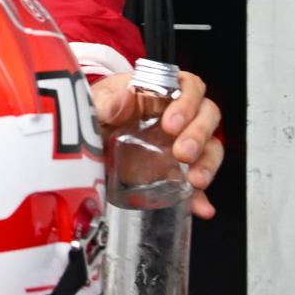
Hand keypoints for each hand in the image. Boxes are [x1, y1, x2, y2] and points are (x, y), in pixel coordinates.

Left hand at [91, 68, 225, 218]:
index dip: (187, 102)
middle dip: (199, 134)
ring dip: (207, 163)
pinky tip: (201, 207)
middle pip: (206, 116)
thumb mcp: (95, 102)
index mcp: (159, 93)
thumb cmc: (98, 111)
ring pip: (210, 147)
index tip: (171, 123)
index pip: (189, 87)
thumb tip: (123, 98)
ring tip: (195, 180)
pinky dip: (200, 197)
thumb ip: (105, 102)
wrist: (84, 138)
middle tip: (183, 152)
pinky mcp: (174, 172)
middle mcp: (178, 116)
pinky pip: (195, 185)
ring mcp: (179, 144)